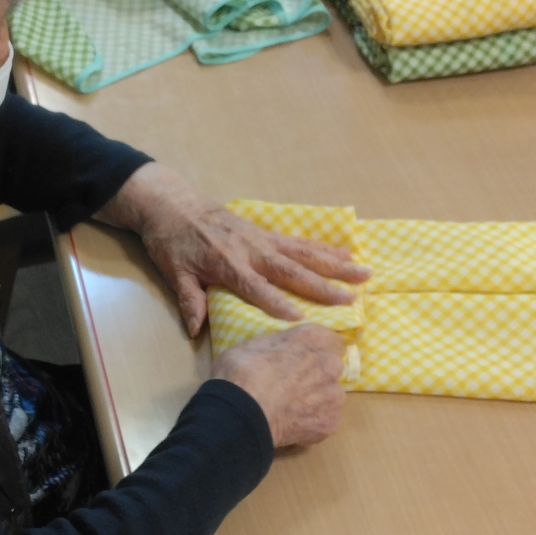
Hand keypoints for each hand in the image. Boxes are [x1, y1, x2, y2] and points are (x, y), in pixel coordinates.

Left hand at [98, 163, 369, 335]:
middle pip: (292, 271)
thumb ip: (189, 301)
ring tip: (363, 271)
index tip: (301, 318)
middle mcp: (251, 251)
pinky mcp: (266, 231)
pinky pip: (299, 241)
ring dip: (335, 264)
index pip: (257, 288)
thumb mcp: (174, 273)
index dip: (278, 303)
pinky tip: (344, 253)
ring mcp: (262, 239)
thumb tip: (196, 330)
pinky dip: (323, 248)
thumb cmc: (172, 242)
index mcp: (227, 265)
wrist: (172, 204)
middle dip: (323, 286)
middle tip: (352, 298)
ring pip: (304, 253)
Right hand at [212, 324, 345, 447]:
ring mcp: (334, 395)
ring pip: (330, 395)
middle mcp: (330, 363)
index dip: (314, 350)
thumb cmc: (241, 373)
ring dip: (316, 400)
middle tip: (292, 386)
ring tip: (289, 409)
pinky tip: (291, 425)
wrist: (241, 414)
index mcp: (312, 338)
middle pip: (331, 368)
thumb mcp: (254, 343)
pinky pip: (324, 420)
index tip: (302, 359)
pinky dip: (311, 423)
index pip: (329, 340)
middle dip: (317, 375)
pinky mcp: (331, 423)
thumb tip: (284, 349)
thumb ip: (280, 344)